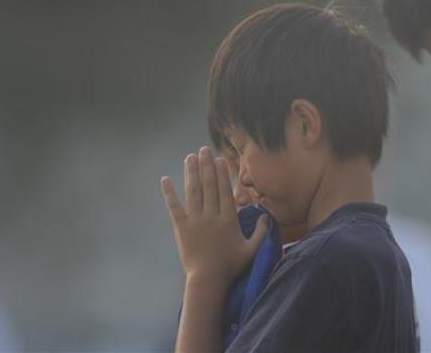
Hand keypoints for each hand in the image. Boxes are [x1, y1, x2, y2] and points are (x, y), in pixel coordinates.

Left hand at [161, 146, 267, 283]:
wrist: (208, 279)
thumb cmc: (230, 265)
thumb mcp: (252, 249)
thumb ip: (260, 231)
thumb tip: (265, 214)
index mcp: (227, 218)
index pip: (224, 190)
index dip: (221, 173)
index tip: (218, 159)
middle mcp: (211, 215)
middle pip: (208, 185)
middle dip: (206, 166)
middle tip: (203, 149)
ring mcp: (195, 220)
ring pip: (193, 191)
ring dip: (191, 173)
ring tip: (189, 157)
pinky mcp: (181, 227)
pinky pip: (174, 207)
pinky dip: (169, 193)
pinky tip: (165, 180)